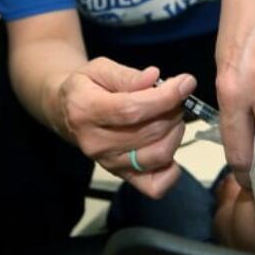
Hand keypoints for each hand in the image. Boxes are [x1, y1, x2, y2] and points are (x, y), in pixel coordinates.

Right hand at [56, 58, 193, 198]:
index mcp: (86, 111)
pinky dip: (171, 170)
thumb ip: (127, 75)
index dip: (164, 97)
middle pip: (149, 132)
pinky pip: (155, 186)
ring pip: (157, 155)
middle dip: (173, 110)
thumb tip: (154, 77)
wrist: (68, 113)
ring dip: (176, 133)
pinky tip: (168, 144)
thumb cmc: (87, 87)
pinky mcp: (122, 177)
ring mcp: (109, 164)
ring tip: (172, 116)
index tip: (186, 83)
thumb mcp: (100, 69)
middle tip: (177, 96)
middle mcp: (95, 143)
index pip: (132, 110)